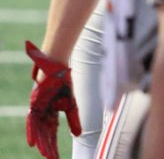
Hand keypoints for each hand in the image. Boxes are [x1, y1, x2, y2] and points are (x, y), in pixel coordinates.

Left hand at [25, 41, 80, 158]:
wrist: (58, 66)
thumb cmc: (64, 82)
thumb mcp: (71, 105)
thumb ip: (73, 120)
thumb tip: (78, 135)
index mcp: (51, 112)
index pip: (51, 132)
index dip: (52, 144)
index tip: (55, 157)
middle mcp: (42, 112)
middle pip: (45, 133)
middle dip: (48, 146)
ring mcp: (37, 107)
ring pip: (38, 129)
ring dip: (41, 142)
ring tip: (44, 154)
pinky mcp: (34, 102)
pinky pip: (32, 120)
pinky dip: (32, 131)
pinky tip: (32, 143)